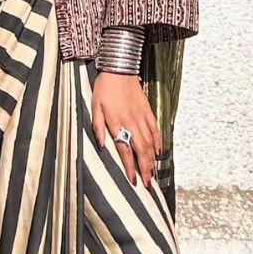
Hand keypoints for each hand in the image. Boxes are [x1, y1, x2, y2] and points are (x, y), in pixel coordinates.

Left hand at [91, 72, 161, 187]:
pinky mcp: (148, 111)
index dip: (129, 167)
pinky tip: (158, 153)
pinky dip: (158, 143)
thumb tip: (102, 146)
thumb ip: (97, 127)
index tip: (132, 181)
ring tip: (152, 174)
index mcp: (117, 123)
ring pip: (149, 143)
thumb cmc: (104, 88)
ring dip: (151, 161)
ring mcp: (142, 117)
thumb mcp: (94, 107)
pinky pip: (155, 130)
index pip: (125, 150)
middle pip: (140, 151)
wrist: (119, 69)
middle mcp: (132, 123)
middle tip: (146, 185)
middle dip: (144, 169)